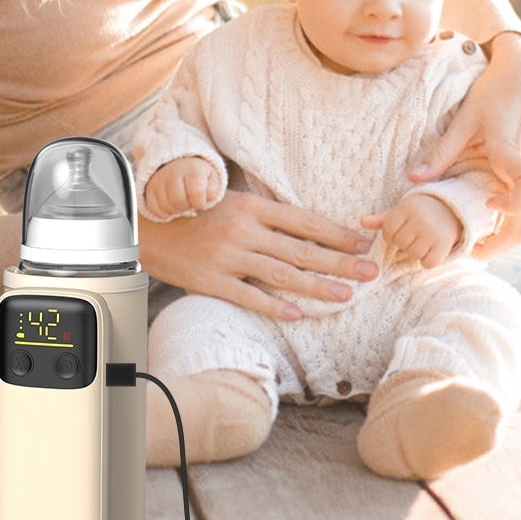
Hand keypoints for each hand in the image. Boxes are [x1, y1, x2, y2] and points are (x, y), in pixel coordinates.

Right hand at [139, 189, 379, 321]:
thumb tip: (313, 231)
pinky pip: (247, 296)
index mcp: (252, 207)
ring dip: (317, 287)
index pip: (305, 222)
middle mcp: (243, 230)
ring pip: (281, 274)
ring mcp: (227, 256)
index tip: (364, 243)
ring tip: (345, 296)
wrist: (150, 228)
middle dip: (340, 262)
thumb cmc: (199, 215)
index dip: (338, 233)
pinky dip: (273, 306)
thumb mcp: (235, 205)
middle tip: (370, 272)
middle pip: (301, 249)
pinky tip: (297, 314)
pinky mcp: (209, 281)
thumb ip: (269, 217)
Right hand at [144, 156, 222, 218]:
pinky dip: (164, 212)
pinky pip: (154, 209)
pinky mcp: (149, 189)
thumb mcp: (211, 178)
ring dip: (176, 210)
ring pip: (165, 206)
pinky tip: (171, 205)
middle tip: (189, 201)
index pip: (196, 192)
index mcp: (192, 169)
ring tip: (181, 202)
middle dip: (186, 206)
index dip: (200, 202)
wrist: (178, 163)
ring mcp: (158, 180)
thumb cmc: (198, 175)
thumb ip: (213, 190)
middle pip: (178, 201)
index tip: (200, 200)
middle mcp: (172, 172)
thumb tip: (204, 200)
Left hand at [361, 193, 460, 268]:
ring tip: (423, 241)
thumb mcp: (402, 210)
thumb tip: (361, 221)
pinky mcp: (443, 244)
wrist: (453, 208)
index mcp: (406, 208)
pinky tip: (432, 249)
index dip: (393, 234)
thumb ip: (382, 219)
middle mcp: (419, 219)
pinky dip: (429, 260)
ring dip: (416, 252)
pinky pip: (428, 263)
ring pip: (413, 254)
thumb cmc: (421, 210)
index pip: (388, 231)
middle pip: (400, 243)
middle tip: (415, 235)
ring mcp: (432, 232)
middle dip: (405, 243)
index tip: (403, 229)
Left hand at [410, 31, 520, 258]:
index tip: (486, 203)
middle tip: (475, 249)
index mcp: (513, 152)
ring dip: (516, 236)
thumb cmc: (493, 93)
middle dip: (505, 243)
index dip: (510, 206)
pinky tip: (502, 220)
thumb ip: (441, 152)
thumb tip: (413, 179)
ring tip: (486, 239)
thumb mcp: (464, 119)